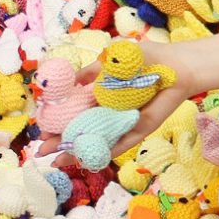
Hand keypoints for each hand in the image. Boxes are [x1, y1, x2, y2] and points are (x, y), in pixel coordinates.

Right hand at [37, 41, 198, 166]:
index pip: (74, 112)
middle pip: (80, 129)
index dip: (56, 120)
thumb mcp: (111, 60)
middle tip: (40, 150)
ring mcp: (123, 122)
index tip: (40, 129)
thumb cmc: (147, 58)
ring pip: (96, 141)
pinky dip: (103, 152)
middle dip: (60, 140)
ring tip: (56, 160)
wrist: (178, 64)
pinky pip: (120, 144)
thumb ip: (90, 72)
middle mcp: (110, 111)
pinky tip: (84, 161)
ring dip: (76, 151)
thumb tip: (68, 83)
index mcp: (101, 95)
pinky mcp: (139, 129)